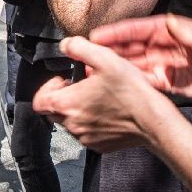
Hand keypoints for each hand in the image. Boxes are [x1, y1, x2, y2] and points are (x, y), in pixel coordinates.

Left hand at [32, 40, 174, 151]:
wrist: (152, 120)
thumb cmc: (130, 91)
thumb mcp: (104, 57)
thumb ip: (79, 47)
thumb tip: (65, 45)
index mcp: (67, 104)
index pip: (39, 100)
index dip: (48, 87)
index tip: (64, 80)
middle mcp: (72, 124)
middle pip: (53, 111)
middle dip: (63, 97)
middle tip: (81, 87)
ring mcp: (85, 138)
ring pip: (70, 123)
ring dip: (77, 110)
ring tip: (97, 97)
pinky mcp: (98, 146)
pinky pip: (86, 133)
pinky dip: (91, 122)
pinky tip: (107, 111)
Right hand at [77, 13, 191, 103]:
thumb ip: (191, 33)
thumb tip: (170, 22)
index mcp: (170, 30)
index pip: (137, 29)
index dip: (116, 33)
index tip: (97, 36)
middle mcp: (162, 44)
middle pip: (129, 47)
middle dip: (107, 50)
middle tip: (85, 55)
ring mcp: (163, 63)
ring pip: (132, 64)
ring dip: (113, 67)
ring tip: (92, 72)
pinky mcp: (166, 81)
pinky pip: (143, 81)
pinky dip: (129, 83)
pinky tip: (113, 87)